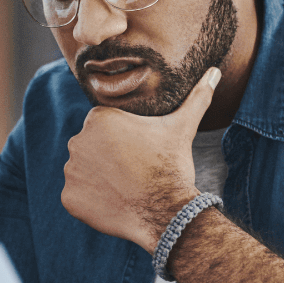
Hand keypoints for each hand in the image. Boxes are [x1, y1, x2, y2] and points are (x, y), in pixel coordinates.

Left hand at [61, 67, 220, 251]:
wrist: (166, 211)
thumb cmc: (172, 165)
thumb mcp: (182, 127)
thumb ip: (196, 97)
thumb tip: (215, 72)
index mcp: (98, 118)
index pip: (105, 129)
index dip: (124, 143)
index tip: (139, 154)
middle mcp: (77, 140)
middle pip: (91, 149)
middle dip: (108, 160)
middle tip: (133, 171)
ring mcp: (70, 171)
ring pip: (83, 172)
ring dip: (98, 179)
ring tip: (124, 186)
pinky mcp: (68, 198)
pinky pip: (76, 196)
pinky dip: (90, 202)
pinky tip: (112, 203)